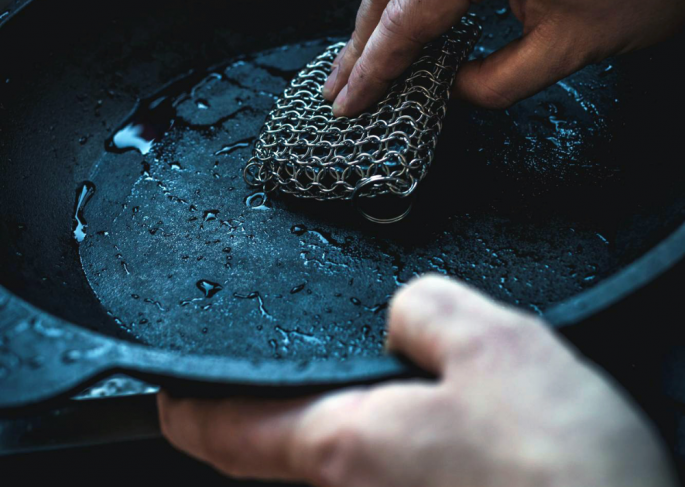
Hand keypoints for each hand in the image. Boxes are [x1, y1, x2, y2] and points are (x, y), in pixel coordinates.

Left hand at [158, 275, 675, 485]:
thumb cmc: (562, 472)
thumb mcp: (492, 350)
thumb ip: (425, 310)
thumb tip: (401, 312)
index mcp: (345, 448)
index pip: (222, 430)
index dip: (183, 401)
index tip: (164, 379)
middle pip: (274, 440)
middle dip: (268, 390)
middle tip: (277, 341)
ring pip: (332, 449)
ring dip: (330, 401)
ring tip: (356, 354)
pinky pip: (381, 459)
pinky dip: (378, 420)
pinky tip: (421, 392)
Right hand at [323, 0, 684, 115]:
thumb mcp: (569, 47)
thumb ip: (495, 81)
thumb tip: (453, 88)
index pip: (407, 14)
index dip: (375, 65)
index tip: (351, 100)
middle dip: (361, 38)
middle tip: (340, 82)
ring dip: (383, 9)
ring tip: (362, 56)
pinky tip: (406, 13)